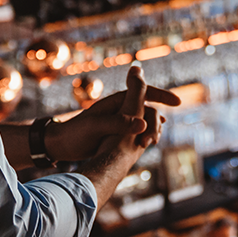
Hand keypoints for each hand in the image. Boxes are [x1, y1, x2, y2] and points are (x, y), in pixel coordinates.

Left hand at [45, 65, 179, 161]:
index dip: (162, 95)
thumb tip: (143, 124)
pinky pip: (138, 130)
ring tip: (153, 141)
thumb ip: (119, 123)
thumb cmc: (75, 133)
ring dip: (152, 128)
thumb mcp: (96, 126)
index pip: (144, 92)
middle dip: (157, 119)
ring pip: (144, 119)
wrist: (60, 145)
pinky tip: (148, 143)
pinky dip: (146, 135)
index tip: (177, 102)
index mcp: (116, 101)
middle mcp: (120, 108)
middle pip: (147, 107)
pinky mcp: (117, 132)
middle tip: (158, 134)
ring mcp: (119, 120)